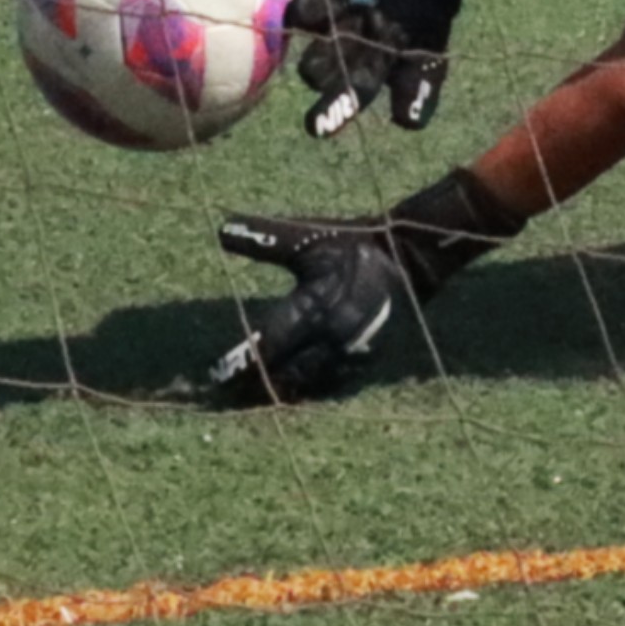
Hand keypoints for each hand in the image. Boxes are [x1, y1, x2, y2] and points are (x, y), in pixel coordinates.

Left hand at [206, 184, 510, 405]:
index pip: (269, 346)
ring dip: (280, 390)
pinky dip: (307, 388)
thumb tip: (221, 228)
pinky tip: (292, 389)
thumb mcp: (307, 237)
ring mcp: (351, 354)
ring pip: (308, 384)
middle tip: (228, 393)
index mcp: (315, 307)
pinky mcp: (366, 361)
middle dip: (255, 384)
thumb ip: (265, 239)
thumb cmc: (353, 243)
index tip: (216, 376)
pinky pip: (330, 384)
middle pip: (284, 375)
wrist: (409, 258)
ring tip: (253, 396)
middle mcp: (331, 338)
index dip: (242, 363)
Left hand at [287, 0, 482, 137]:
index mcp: (365, 73)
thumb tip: (408, 122)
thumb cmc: (425, 29)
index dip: (331, 114)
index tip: (316, 130)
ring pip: (307, 19)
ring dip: (305, 13)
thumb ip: (419, 89)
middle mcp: (339, 49)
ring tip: (304, 7)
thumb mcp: (430, 61)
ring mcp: (329, 16)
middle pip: (317, 63)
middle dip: (314, 65)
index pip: (346, 98)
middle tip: (313, 67)